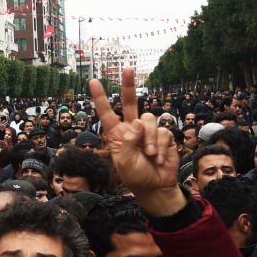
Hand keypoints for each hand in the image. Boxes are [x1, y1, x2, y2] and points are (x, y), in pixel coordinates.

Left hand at [89, 68, 183, 216]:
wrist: (156, 186)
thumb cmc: (136, 176)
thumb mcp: (124, 161)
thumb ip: (128, 141)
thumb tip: (138, 124)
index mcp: (117, 134)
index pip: (107, 113)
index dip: (100, 98)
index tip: (93, 81)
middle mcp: (132, 129)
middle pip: (130, 102)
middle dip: (128, 85)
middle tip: (128, 69)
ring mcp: (148, 131)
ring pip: (149, 120)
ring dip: (150, 140)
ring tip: (150, 155)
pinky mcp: (164, 135)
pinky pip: (163, 132)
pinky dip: (161, 146)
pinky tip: (159, 158)